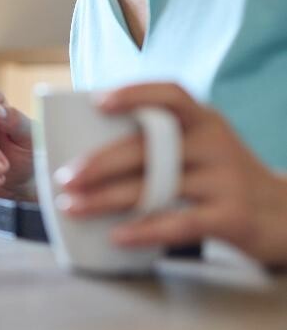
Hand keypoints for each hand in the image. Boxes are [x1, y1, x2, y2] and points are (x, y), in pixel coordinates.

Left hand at [56, 83, 286, 265]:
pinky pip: (179, 223)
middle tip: (64, 177)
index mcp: (202, 120)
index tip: (98, 103)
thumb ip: (158, 143)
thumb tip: (83, 152)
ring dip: (107, 198)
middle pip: (149, 147)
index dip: (134, 94)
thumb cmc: (220, 178)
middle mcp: (214, 143)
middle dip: (100, 162)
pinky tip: (116, 236)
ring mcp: (225, 179)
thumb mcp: (200, 148)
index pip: (170, 94)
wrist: (284, 216)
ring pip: (155, 186)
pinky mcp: (231, 216)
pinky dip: (144, 230)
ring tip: (73, 206)